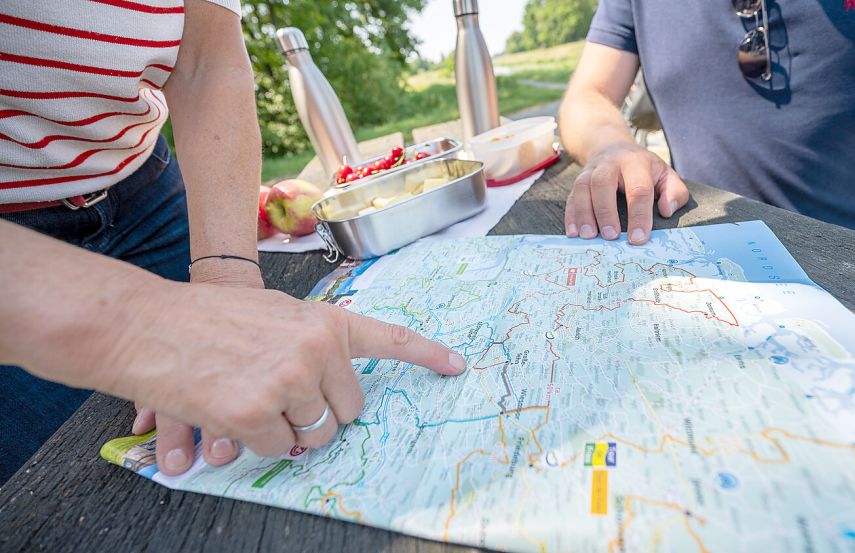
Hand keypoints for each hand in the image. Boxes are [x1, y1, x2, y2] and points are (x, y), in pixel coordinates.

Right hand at [104, 281, 466, 471]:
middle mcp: (317, 349)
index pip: (390, 340)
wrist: (146, 325)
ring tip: (251, 398)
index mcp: (325, 322)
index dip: (428, 355)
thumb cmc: (205, 319)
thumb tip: (329, 394)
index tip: (457, 366)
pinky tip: (230, 412)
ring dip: (287, 430)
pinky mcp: (257, 413)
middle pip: (349, 410)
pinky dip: (254, 441)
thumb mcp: (272, 315)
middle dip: (321, 415)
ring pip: (313, 435)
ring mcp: (289, 381)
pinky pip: (275, 448)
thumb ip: (310, 344)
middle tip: (284, 399)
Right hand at [565, 142, 688, 244]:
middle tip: (611, 236)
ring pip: (582, 188)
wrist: (612, 147)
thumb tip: (666, 211)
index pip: (639, 189)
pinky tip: (573, 232)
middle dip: (606, 211)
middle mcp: (610, 164)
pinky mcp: (578, 180)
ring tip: (589, 236)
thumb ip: (675, 192)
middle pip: (603, 184)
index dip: (639, 214)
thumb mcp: (665, 174)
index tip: (638, 238)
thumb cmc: (643, 169)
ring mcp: (591, 171)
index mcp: (636, 163)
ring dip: (584, 213)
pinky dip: (571, 215)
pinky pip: (571, 196)